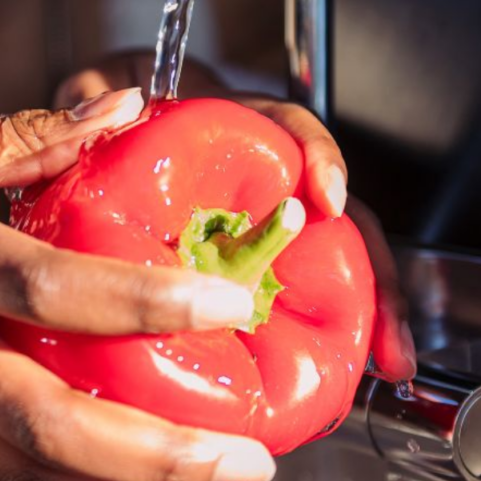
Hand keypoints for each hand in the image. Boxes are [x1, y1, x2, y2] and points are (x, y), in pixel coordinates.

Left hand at [56, 52, 417, 382]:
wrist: (99, 144)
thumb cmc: (111, 118)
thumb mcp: (99, 94)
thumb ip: (92, 98)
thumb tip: (113, 107)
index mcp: (234, 133)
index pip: (290, 133)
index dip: (318, 159)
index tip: (326, 199)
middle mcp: (261, 185)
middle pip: (336, 223)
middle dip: (375, 277)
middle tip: (389, 335)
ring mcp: (255, 234)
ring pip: (324, 275)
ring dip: (363, 322)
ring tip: (384, 367)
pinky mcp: (238, 276)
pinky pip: (278, 312)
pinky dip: (304, 349)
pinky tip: (311, 387)